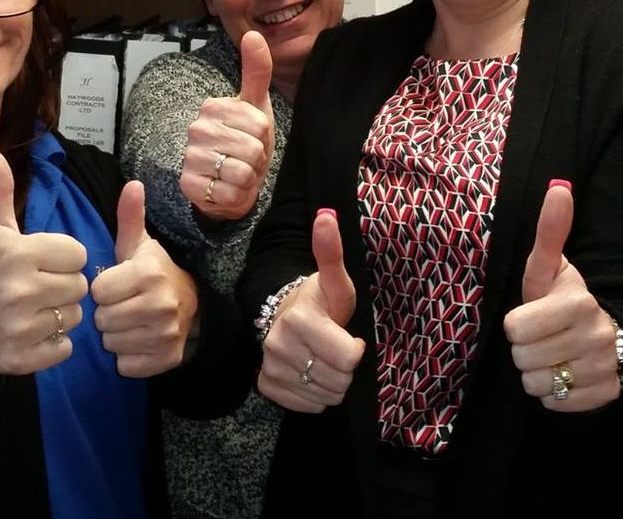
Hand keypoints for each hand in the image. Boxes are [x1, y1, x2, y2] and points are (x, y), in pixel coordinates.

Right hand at [0, 150, 89, 386]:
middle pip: (79, 286)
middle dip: (63, 286)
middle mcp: (19, 289)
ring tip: (34, 310)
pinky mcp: (21, 358)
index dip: (63, 258)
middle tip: (38, 288)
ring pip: (75, 317)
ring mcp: (19, 327)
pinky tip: (31, 333)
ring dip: (60, 315)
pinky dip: (54, 344)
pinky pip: (65, 348)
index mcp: (17, 253)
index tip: (41, 262)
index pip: (77, 253)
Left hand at [91, 181, 199, 377]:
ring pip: (111, 344)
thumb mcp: (140, 245)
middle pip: (102, 320)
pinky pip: (125, 366)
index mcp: (149, 274)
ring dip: (115, 336)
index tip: (114, 285)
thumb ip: (130, 216)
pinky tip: (137, 340)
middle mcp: (160, 304)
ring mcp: (166, 335)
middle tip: (120, 305)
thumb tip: (132, 184)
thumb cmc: (153, 273)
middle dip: (106, 313)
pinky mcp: (167, 359)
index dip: (102, 289)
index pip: (97, 291)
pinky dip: (126, 357)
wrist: (192, 305)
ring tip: (128, 322)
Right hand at [180, 30, 275, 221]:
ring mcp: (190, 158)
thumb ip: (257, 70)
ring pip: (242, 173)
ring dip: (248, 178)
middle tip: (247, 157)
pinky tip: (228, 188)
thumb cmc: (246, 139)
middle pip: (252, 149)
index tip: (253, 136)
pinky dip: (236, 196)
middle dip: (257, 159)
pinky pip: (230, 195)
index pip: (259, 124)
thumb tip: (252, 33)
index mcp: (212, 107)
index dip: (264, 136)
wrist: (230, 181)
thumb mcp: (256, 105)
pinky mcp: (189, 187)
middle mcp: (196, 130)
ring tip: (239, 173)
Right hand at [257, 208, 363, 412]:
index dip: (355, 349)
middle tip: (335, 347)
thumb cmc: (319, 301)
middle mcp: (278, 344)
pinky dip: (315, 395)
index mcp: (299, 319)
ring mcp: (269, 367)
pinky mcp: (266, 385)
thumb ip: (332, 253)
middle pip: (338, 380)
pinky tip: (310, 372)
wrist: (286, 315)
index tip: (347, 335)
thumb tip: (327, 216)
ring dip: (332, 382)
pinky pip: (307, 406)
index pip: (348, 358)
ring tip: (323, 359)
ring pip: (324, 396)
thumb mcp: (335, 281)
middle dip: (344, 368)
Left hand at [504, 180, 620, 412]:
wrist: (608, 337)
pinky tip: (566, 375)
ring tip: (553, 356)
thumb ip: (549, 232)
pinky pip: (555, 405)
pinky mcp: (606, 395)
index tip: (533, 316)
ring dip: (537, 374)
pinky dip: (554, 395)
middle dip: (525, 349)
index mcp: (578, 303)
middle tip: (543, 337)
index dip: (517, 324)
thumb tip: (558, 187)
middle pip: (522, 358)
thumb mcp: (550, 269)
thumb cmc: (564, 301)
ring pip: (537, 385)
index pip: (515, 328)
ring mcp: (604, 368)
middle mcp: (596, 336)